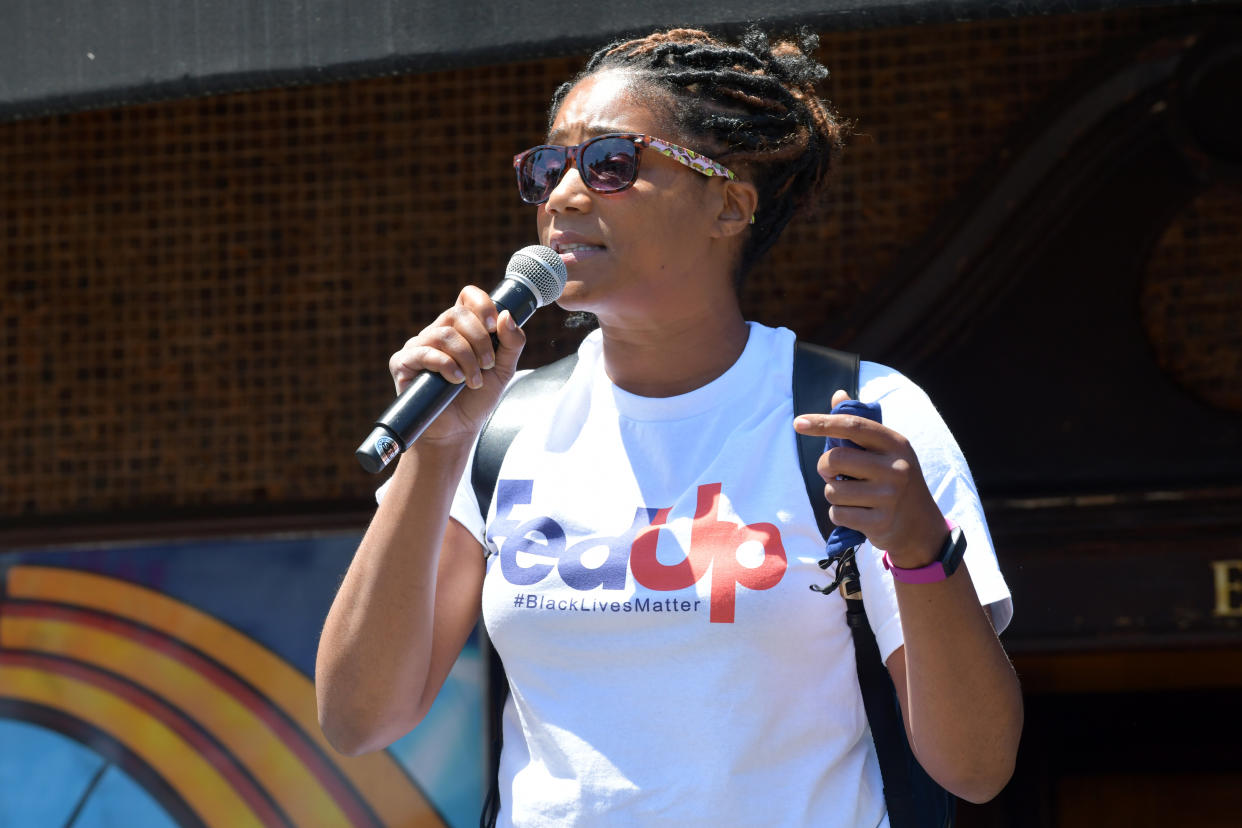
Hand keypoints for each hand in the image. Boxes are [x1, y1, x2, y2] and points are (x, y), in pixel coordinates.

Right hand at [387, 286, 525, 443]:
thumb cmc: (476, 400)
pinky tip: (456, 381)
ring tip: (473, 380)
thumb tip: (506, 316)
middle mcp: (437, 332)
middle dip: (480, 340)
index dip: (482, 304)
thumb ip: (511, 343)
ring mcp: (418, 346)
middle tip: (487, 366)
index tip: (494, 326)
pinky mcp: (403, 363)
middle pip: (457, 313)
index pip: (467, 296)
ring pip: (444, 334)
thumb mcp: (503, 370)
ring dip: (466, 358)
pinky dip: (446, 366)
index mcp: (460, 329)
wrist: (456, 431)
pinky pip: (424, 353)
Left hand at [793, 389, 946, 565]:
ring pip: (832, 490)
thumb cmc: (894, 480)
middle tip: (833, 473)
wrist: (920, 526)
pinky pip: (837, 513)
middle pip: (835, 459)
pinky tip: (857, 513)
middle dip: (824, 467)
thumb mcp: (886, 451)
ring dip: (833, 493)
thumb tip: (838, 395)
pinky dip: (839, 514)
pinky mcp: (880, 522)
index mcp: (895, 443)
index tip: (798, 423)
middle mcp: (895, 468)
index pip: (853, 425)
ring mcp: (889, 496)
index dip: (823, 422)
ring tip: (853, 496)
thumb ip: (859, 425)